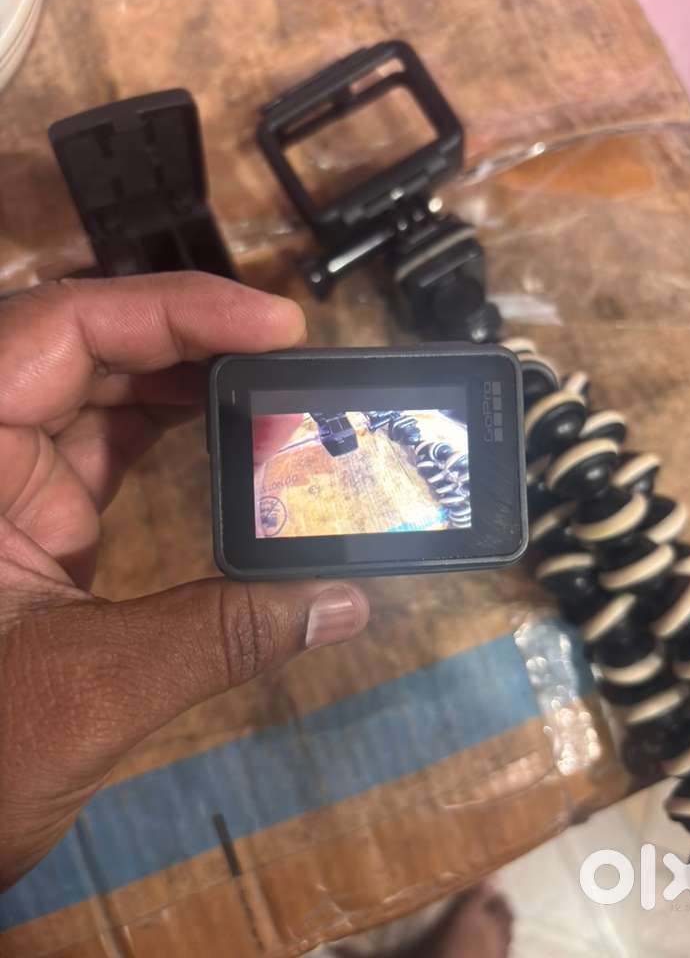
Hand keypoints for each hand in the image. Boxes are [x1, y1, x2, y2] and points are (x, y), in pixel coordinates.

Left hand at [0, 273, 368, 888]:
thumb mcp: (87, 689)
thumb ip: (219, 635)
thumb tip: (344, 602)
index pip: (61, 329)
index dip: (173, 309)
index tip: (276, 326)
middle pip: (85, 347)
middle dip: (193, 343)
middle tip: (292, 357)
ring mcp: (1, 479)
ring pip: (98, 391)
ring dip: (188, 385)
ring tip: (277, 390)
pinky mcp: (27, 515)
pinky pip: (104, 445)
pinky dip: (171, 435)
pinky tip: (231, 438)